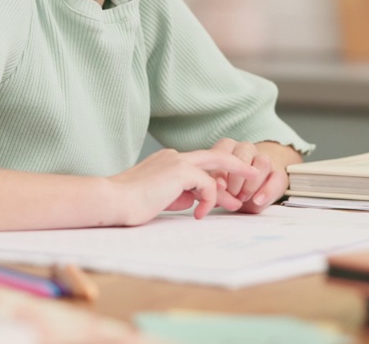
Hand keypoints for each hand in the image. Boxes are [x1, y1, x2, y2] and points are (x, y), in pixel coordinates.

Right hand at [107, 148, 257, 225]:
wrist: (114, 201)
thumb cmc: (130, 203)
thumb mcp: (160, 197)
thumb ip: (179, 194)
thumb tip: (196, 200)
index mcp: (168, 161)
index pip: (200, 165)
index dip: (216, 179)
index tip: (226, 195)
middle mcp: (174, 156)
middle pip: (215, 156)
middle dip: (237, 165)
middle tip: (254, 173)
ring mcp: (177, 161)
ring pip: (215, 167)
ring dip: (227, 188)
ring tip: (236, 204)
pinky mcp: (180, 171)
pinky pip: (207, 184)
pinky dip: (210, 200)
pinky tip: (199, 214)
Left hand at [209, 139, 293, 213]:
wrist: (254, 190)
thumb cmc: (231, 186)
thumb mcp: (221, 188)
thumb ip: (218, 189)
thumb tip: (216, 191)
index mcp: (227, 147)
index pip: (224, 150)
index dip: (221, 169)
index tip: (220, 186)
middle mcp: (245, 149)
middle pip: (243, 155)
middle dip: (236, 178)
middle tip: (232, 195)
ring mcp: (263, 159)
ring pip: (262, 163)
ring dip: (251, 184)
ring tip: (242, 199)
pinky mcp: (278, 173)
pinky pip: (276, 178)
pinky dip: (267, 191)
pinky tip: (258, 200)